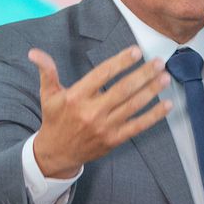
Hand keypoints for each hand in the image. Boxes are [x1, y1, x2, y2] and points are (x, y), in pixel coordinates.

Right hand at [29, 46, 170, 177]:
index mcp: (76, 97)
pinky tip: (168, 104)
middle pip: (122, 90)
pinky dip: (154, 115)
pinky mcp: (114, 139)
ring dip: (152, 91)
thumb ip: (47, 72)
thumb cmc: (55, 119)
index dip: (120, 62)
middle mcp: (91, 112)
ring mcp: (105, 127)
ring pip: (133, 106)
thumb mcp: (49, 95)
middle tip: (159, 61)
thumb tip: (34, 53)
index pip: (102, 75)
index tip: (136, 51)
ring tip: (166, 77)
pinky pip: (138, 126)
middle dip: (143, 74)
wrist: (57, 153)